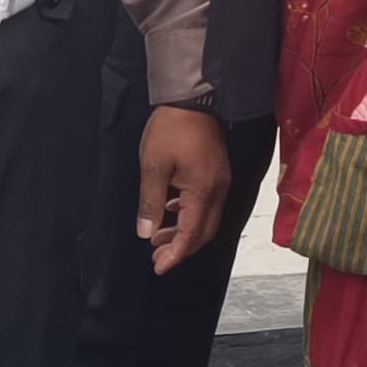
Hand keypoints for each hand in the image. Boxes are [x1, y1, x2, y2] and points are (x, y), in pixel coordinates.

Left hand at [138, 105, 230, 272]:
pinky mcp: (217, 173)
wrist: (194, 99)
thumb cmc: (172, 129)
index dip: (176, 254)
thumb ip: (151, 202)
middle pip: (204, 232)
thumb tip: (146, 232)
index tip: (159, 267)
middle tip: (157, 257)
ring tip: (158, 237)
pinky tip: (171, 210)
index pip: (192, 234)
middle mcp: (217, 190)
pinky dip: (189, 215)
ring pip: (206, 219)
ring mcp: (220, 181)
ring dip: (184, 232)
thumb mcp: (153, 166)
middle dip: (181, 248)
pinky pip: (207, 204)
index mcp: (203, 191)